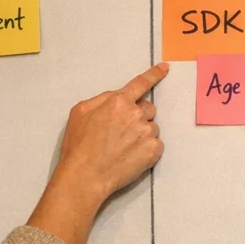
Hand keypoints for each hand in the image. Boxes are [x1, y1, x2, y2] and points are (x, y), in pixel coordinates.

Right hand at [28, 63, 169, 243]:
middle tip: (123, 132)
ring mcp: (147, 132)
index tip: (165, 68)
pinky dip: (146, 149)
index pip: (140, 84)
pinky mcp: (154, 151)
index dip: (154, 74)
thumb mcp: (80, 111)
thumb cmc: (79, 145)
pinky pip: (155, 145)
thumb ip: (102, 99)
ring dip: (142, 134)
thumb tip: (116, 98)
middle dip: (139, 116)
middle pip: (148, 109)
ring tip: (123, 148)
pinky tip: (131, 157)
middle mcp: (136, 114)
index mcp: (118, 101)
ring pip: (151, 128)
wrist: (86, 175)